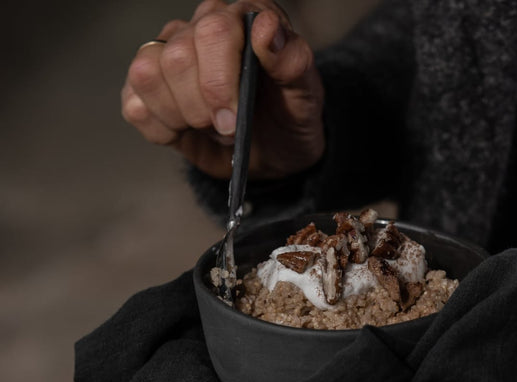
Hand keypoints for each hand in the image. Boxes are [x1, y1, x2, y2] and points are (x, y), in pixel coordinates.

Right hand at [121, 0, 324, 179]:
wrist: (274, 151)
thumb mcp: (306, 95)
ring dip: (180, 116)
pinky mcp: (147, 89)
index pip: (214, 30)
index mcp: (242, 19)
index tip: (234, 118)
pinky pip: (134, 104)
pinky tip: (185, 132)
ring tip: (208, 127)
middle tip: (228, 128)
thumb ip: (292, 61)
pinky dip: (160, 129)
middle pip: (176, 57)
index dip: (219, 81)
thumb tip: (267, 29)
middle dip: (202, 107)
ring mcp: (168, 55)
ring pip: (146, 74)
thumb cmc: (289, 116)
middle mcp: (200, 29)